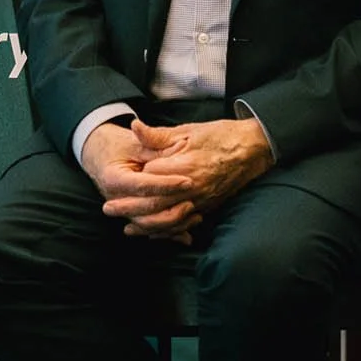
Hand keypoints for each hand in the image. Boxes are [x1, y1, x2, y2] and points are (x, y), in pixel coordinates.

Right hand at [80, 121, 198, 240]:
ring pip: (149, 226)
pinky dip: (169, 233)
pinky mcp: (132, 218)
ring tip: (195, 215)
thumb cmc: (119, 146)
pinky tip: (188, 233)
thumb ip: (156, 147)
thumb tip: (182, 147)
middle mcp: (116, 199)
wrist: (100, 156)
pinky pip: (151, 231)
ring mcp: (123, 211)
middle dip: (172, 206)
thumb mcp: (136, 143)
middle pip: (146, 210)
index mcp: (114, 178)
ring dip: (173, 225)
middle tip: (193, 198)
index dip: (166, 184)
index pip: (143, 186)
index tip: (188, 182)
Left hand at [119, 116, 275, 217]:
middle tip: (108, 209)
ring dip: (146, 225)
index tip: (112, 184)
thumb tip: (134, 126)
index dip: (132, 181)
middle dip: (129, 208)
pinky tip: (154, 233)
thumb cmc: (219, 136)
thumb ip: (158, 135)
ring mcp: (202, 200)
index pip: (150, 179)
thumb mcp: (187, 131)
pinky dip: (168, 231)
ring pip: (169, 219)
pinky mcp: (208, 206)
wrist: (252, 148)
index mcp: (184, 167)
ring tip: (127, 228)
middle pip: (155, 204)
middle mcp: (192, 189)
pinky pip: (185, 223)